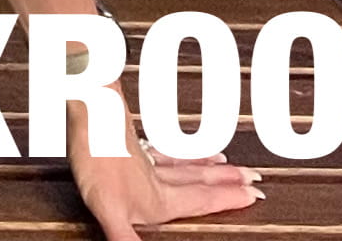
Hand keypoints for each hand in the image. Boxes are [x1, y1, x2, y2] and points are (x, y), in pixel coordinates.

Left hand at [71, 136, 258, 236]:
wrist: (87, 113)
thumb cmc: (97, 161)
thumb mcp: (109, 212)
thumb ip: (126, 240)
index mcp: (159, 199)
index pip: (201, 200)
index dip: (228, 200)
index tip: (254, 195)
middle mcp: (157, 179)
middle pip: (199, 181)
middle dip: (227, 182)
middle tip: (253, 177)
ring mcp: (144, 160)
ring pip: (183, 164)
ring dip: (206, 165)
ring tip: (224, 160)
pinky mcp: (128, 145)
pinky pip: (160, 150)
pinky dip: (175, 152)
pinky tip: (174, 149)